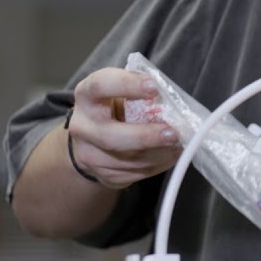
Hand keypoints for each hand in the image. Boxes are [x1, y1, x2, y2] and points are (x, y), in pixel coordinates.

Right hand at [66, 67, 181, 188]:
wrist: (92, 142)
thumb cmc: (115, 110)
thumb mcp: (121, 94)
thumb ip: (140, 94)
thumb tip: (174, 102)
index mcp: (86, 96)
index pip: (100, 85)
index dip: (127, 85)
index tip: (154, 88)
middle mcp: (82, 126)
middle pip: (110, 136)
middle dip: (145, 136)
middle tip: (173, 134)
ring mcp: (89, 155)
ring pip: (127, 161)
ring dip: (159, 154)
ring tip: (178, 144)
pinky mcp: (103, 175)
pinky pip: (135, 173)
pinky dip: (158, 164)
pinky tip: (169, 155)